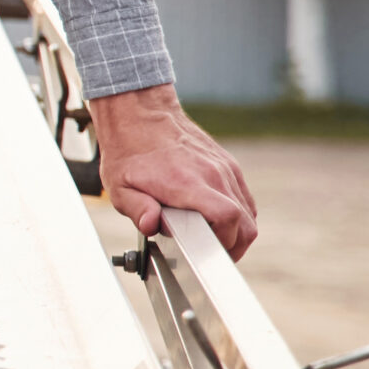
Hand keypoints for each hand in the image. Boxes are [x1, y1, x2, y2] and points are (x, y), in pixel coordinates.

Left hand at [90, 82, 257, 258]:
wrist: (140, 114)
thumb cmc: (128, 151)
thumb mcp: (119, 186)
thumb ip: (137, 210)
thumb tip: (151, 226)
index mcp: (187, 183)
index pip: (227, 217)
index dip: (224, 242)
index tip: (209, 252)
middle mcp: (213, 174)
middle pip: (246, 222)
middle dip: (233, 245)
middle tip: (213, 254)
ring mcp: (224, 168)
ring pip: (249, 211)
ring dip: (236, 230)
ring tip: (213, 238)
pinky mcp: (227, 164)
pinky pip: (243, 196)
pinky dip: (238, 213)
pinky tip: (216, 218)